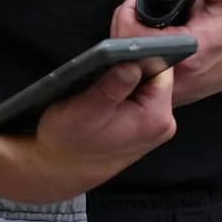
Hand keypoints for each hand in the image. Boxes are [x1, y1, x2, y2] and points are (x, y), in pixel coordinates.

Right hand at [28, 61, 176, 197]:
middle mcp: (162, 124)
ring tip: (100, 84)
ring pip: (144, 87)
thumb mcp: (86, 110)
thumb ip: (113, 86)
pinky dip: (121, 94)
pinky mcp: (142, 129)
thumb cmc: (67, 143)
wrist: (59, 171)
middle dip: (131, 68)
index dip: (139, 54)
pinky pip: (137, 99)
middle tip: (103, 69)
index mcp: (156, 118)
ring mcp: (153, 128)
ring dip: (124, 81)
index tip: (119, 50)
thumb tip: (133, 62)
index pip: (161, 68)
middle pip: (154, 77)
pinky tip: (102, 98)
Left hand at [111, 0, 221, 106]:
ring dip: (129, 36)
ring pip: (122, 62)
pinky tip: (149, 41)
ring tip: (150, 23)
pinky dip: (134, 53)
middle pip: (121, 49)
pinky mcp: (157, 93)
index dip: (130, 12)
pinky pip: (131, 71)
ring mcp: (162, 89)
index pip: (134, 36)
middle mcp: (171, 77)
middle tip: (145, 8)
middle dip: (127, 21)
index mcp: (186, 53)